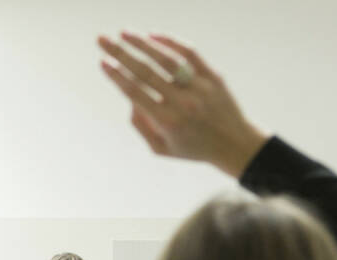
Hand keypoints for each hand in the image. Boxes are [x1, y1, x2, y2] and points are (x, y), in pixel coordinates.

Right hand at [97, 32, 268, 177]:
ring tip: (124, 33)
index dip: (116, 76)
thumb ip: (141, 125)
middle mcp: (183, 103)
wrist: (235, 145)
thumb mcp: (160, 148)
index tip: (102, 62)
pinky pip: (190, 54)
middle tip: (102, 40)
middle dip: (120, 54)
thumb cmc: (193, 148)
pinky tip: (152, 35)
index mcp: (167, 121)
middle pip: (145, 72)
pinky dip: (170, 42)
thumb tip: (130, 99)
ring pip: (166, 59)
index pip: (135, 93)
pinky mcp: (213, 76)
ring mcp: (199, 87)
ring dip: (142, 44)